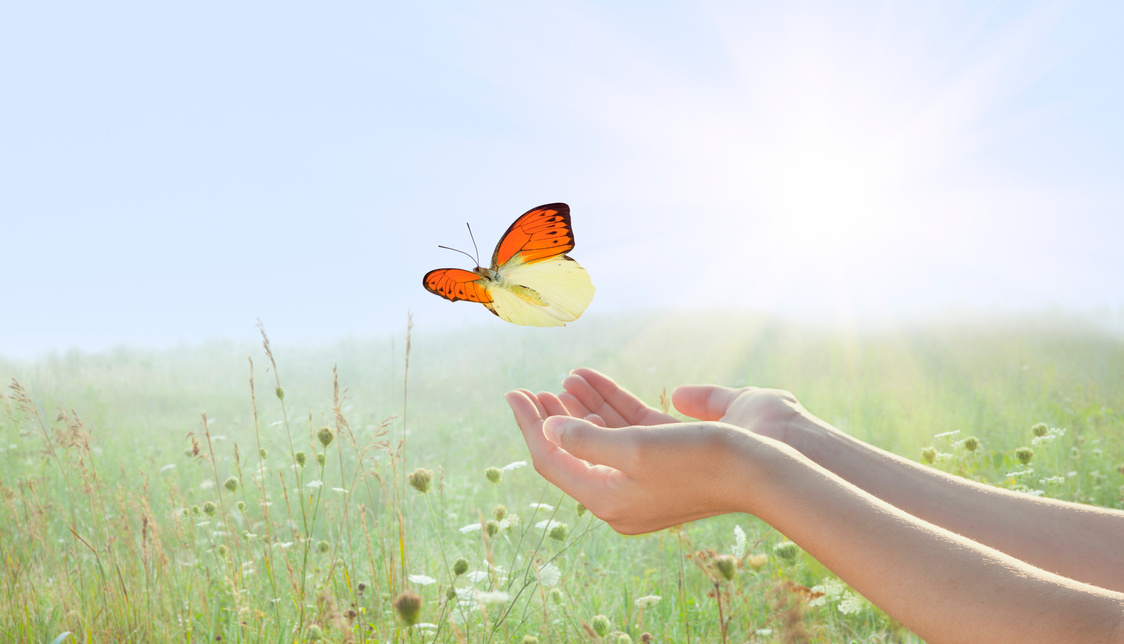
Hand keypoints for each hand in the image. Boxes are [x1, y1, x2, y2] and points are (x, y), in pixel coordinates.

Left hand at [505, 369, 808, 533]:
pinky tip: (591, 382)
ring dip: (579, 408)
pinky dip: (608, 407)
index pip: (552, 460)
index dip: (530, 425)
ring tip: (561, 380)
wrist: (762, 470)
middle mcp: (620, 496)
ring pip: (598, 439)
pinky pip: (625, 433)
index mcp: (607, 499)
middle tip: (528, 391)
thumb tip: (548, 430)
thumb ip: (585, 439)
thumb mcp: (635, 448)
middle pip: (571, 453)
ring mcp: (642, 481)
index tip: (513, 393)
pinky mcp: (663, 461)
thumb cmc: (699, 459)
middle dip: (550, 418)